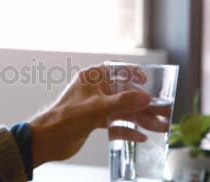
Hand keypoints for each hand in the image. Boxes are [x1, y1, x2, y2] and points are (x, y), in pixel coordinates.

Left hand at [28, 64, 170, 166]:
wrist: (47, 139)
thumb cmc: (66, 117)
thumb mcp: (98, 108)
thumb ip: (123, 102)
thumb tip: (145, 97)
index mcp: (92, 77)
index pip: (116, 69)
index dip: (133, 73)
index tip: (148, 80)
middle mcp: (95, 89)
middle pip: (124, 93)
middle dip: (143, 105)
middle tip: (162, 113)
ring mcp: (95, 105)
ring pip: (122, 109)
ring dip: (139, 118)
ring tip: (158, 127)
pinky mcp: (93, 121)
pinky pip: (115, 122)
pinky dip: (126, 129)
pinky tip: (139, 137)